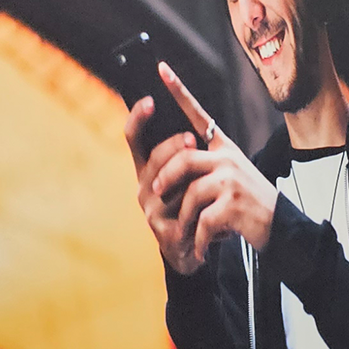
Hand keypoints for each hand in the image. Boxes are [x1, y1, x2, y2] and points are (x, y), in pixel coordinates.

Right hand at [127, 106, 203, 274]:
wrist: (192, 250)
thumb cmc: (193, 207)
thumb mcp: (189, 177)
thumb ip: (189, 154)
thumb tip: (199, 119)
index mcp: (149, 169)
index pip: (135, 139)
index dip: (138, 119)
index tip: (151, 99)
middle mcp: (144, 186)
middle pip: (153, 160)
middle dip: (171, 148)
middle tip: (190, 138)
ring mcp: (150, 209)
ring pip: (165, 186)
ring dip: (186, 174)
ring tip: (204, 161)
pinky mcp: (162, 231)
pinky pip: (181, 214)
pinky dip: (199, 207)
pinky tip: (214, 203)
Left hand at [144, 61, 278, 270]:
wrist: (284, 232)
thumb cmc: (251, 208)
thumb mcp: (232, 180)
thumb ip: (207, 168)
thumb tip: (170, 166)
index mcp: (226, 149)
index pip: (199, 115)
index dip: (179, 92)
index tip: (160, 69)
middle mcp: (229, 159)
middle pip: (182, 158)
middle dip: (165, 178)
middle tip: (157, 193)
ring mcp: (232, 181)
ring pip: (190, 192)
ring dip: (183, 218)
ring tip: (184, 234)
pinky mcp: (233, 205)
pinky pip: (202, 220)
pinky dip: (198, 240)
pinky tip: (199, 252)